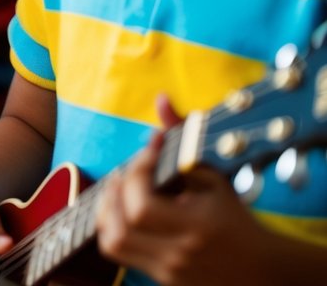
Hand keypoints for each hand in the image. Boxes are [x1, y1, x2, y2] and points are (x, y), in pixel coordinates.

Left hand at [96, 97, 269, 284]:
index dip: (136, 172)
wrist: (262, 271)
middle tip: (122, 173)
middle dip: (114, 192)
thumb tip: (160, 99)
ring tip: (116, 191)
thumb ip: (184, 136)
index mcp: (196, 226)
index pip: (141, 205)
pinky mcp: (160, 278)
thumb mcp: (213, 177)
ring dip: (106, 211)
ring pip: (113, 242)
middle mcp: (179, 252)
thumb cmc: (236, 220)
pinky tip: (122, 210)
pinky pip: (121, 253)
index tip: (148, 154)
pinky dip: (114, 227)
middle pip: (121, 226)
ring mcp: (168, 269)